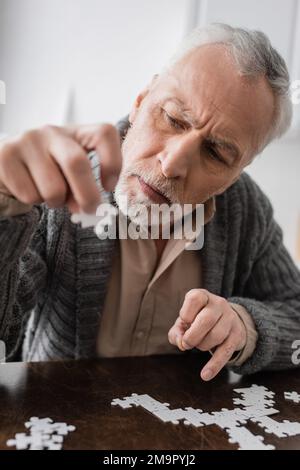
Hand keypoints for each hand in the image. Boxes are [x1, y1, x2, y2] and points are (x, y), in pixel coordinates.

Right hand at [0, 123, 121, 213]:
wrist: (8, 167)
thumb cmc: (49, 172)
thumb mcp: (71, 174)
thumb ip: (84, 186)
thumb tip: (88, 209)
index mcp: (76, 133)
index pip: (104, 133)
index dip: (113, 162)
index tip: (108, 186)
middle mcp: (52, 132)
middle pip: (77, 163)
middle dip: (87, 195)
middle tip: (88, 210)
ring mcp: (27, 141)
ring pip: (53, 188)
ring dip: (56, 202)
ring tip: (50, 195)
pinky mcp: (6, 157)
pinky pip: (30, 194)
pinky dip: (34, 202)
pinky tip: (31, 190)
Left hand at [168, 289, 246, 380]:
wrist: (225, 320)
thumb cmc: (198, 320)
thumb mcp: (184, 322)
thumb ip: (177, 332)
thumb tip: (180, 342)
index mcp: (203, 296)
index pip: (194, 299)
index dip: (186, 314)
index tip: (185, 322)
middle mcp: (219, 304)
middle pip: (207, 320)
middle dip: (192, 336)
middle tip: (187, 343)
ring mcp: (230, 319)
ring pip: (216, 336)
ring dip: (202, 346)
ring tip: (199, 345)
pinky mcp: (237, 335)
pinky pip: (226, 352)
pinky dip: (214, 365)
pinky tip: (205, 375)